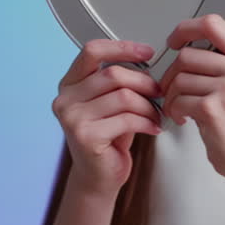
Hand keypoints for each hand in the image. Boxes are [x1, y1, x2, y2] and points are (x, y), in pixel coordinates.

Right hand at [51, 39, 164, 197]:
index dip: (122, 48)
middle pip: (112, 74)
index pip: (92, 51)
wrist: (98, 177)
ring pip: (123, 96)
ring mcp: (72, 118)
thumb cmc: (108, 137)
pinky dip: (147, 122)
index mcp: (69, 84)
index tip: (147, 52)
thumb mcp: (110, 103)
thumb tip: (147, 60)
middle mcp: (65, 99)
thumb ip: (118, 81)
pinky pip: (127, 119)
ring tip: (156, 114)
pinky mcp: (85, 136)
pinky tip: (152, 128)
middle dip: (144, 82)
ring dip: (148, 106)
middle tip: (159, 92)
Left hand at [158, 13, 224, 182]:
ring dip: (170, 95)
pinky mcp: (213, 109)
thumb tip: (183, 44)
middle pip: (187, 54)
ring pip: (179, 78)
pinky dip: (173, 110)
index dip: (185, 29)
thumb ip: (220, 60)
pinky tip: (183, 118)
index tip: (174, 41)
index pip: (212, 24)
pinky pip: (178, 99)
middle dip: (171, 74)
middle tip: (172, 90)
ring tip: (179, 107)